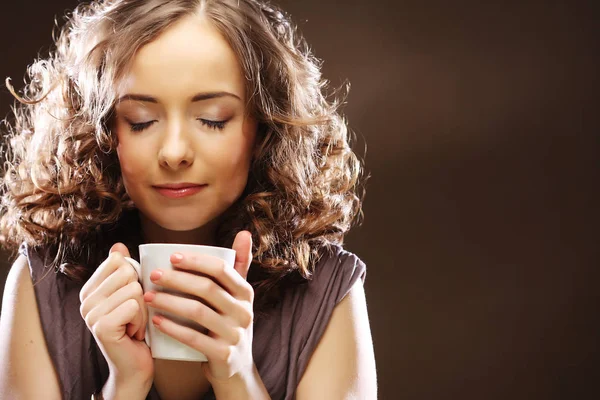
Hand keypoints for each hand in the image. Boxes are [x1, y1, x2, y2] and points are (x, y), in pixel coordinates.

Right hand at [79, 243, 152, 391]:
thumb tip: (118, 245)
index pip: (117, 260)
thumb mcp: (131, 294)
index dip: (134, 278)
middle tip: (134, 315)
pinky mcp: (102, 326)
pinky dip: (142, 320)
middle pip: (128, 273)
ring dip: (143, 310)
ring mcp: (91, 314)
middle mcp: (85, 300)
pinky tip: (133, 333)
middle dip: (141, 295)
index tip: (130, 299)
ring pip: (134, 290)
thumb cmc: (136, 328)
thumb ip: (124, 270)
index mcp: (90, 289)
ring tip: (134, 324)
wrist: (134, 366)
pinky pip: (134, 306)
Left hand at [143, 231, 254, 381]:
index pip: (221, 269)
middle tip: (153, 275)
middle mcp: (244, 312)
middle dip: (177, 279)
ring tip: (149, 296)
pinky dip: (173, 328)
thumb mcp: (239, 295)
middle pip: (207, 289)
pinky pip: (194, 339)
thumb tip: (243, 232)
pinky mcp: (223, 355)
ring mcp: (235, 334)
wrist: (235, 367)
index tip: (172, 256)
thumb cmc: (230, 322)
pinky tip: (156, 321)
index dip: (196, 261)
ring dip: (170, 302)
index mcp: (246, 292)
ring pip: (198, 312)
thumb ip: (239, 264)